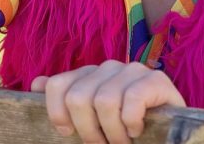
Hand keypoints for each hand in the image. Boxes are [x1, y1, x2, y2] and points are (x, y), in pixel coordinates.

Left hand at [30, 60, 185, 143]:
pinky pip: (132, 101)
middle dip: (88, 131)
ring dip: (113, 132)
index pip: (57, 84)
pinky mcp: (156, 79)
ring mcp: (133, 70)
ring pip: (104, 101)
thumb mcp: (92, 119)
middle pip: (78, 97)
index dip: (57, 113)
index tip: (68, 133)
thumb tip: (36, 84)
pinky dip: (131, 123)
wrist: (168, 133)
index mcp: (89, 74)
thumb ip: (66, 101)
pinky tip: (137, 130)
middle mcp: (109, 67)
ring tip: (122, 141)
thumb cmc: (124, 130)